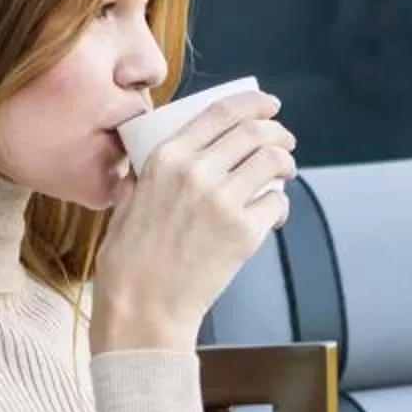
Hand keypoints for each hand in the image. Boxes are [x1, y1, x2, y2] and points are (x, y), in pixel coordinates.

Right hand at [92, 90, 294, 353]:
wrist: (142, 308)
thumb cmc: (128, 263)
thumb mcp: (124, 205)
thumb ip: (141, 179)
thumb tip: (143, 167)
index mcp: (166, 158)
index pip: (221, 112)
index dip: (253, 103)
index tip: (269, 105)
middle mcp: (197, 172)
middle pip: (255, 131)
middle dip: (278, 132)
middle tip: (285, 140)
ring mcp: (224, 201)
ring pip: (274, 161)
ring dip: (286, 163)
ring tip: (285, 173)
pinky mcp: (245, 232)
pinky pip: (277, 203)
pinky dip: (280, 204)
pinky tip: (271, 214)